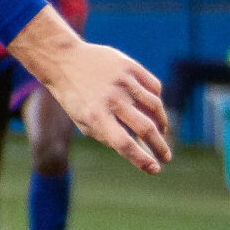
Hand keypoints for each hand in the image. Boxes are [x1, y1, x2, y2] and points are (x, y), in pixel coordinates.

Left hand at [9, 9, 168, 173]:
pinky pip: (154, 87)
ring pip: (155, 107)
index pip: (124, 143)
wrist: (63, 60)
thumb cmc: (73, 96)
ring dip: (162, 124)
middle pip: (145, 127)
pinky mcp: (130, 66)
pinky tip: (155, 110)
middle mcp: (111, 99)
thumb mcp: (82, 120)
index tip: (155, 169)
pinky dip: (157, 100)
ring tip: (162, 133)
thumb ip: (106, 134)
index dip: (141, 159)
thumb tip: (135, 149)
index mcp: (95, 115)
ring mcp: (123, 81)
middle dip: (160, 146)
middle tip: (166, 157)